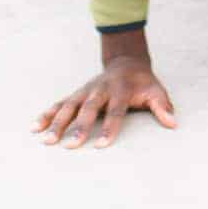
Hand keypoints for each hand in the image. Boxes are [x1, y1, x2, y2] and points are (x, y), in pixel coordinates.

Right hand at [30, 55, 176, 148]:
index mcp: (121, 89)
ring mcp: (86, 90)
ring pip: (70, 105)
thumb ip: (162, 106)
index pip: (116, 110)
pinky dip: (47, 114)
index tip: (101, 146)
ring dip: (57, 122)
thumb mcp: (156, 90)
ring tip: (46, 141)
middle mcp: (100, 89)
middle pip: (89, 108)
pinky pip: (60, 103)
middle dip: (79, 127)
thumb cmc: (143, 82)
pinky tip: (35, 127)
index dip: (109, 127)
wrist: (127, 62)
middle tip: (70, 146)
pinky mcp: (77, 93)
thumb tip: (173, 123)